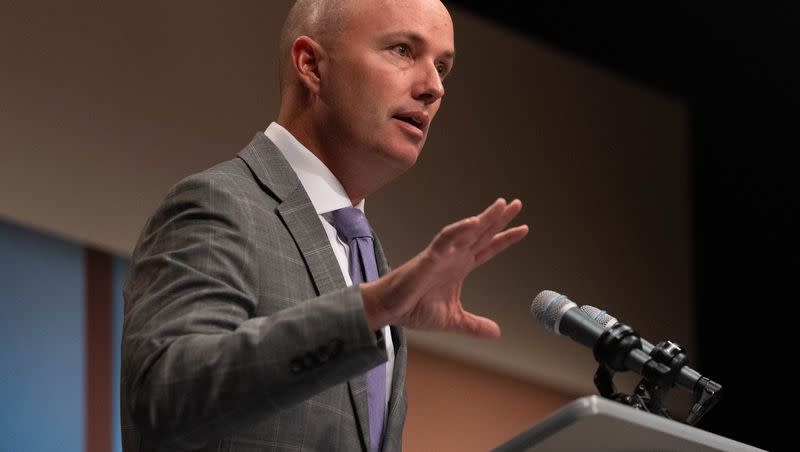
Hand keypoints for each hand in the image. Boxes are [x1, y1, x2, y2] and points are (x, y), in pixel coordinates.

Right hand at [361, 198, 527, 336]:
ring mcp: (442, 255)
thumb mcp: (453, 320)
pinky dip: (459, 230)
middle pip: (481, 233)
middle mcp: (454, 257)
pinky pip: (445, 240)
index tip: (523, 229)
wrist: (390, 310)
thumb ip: (475, 325)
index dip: (505, 239)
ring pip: (466, 231)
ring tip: (500, 206)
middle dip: (499, 219)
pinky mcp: (428, 257)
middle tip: (517, 203)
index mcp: (460, 267)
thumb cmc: (414, 308)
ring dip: (483, 218)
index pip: (487, 249)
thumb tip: (497, 332)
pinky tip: (473, 223)